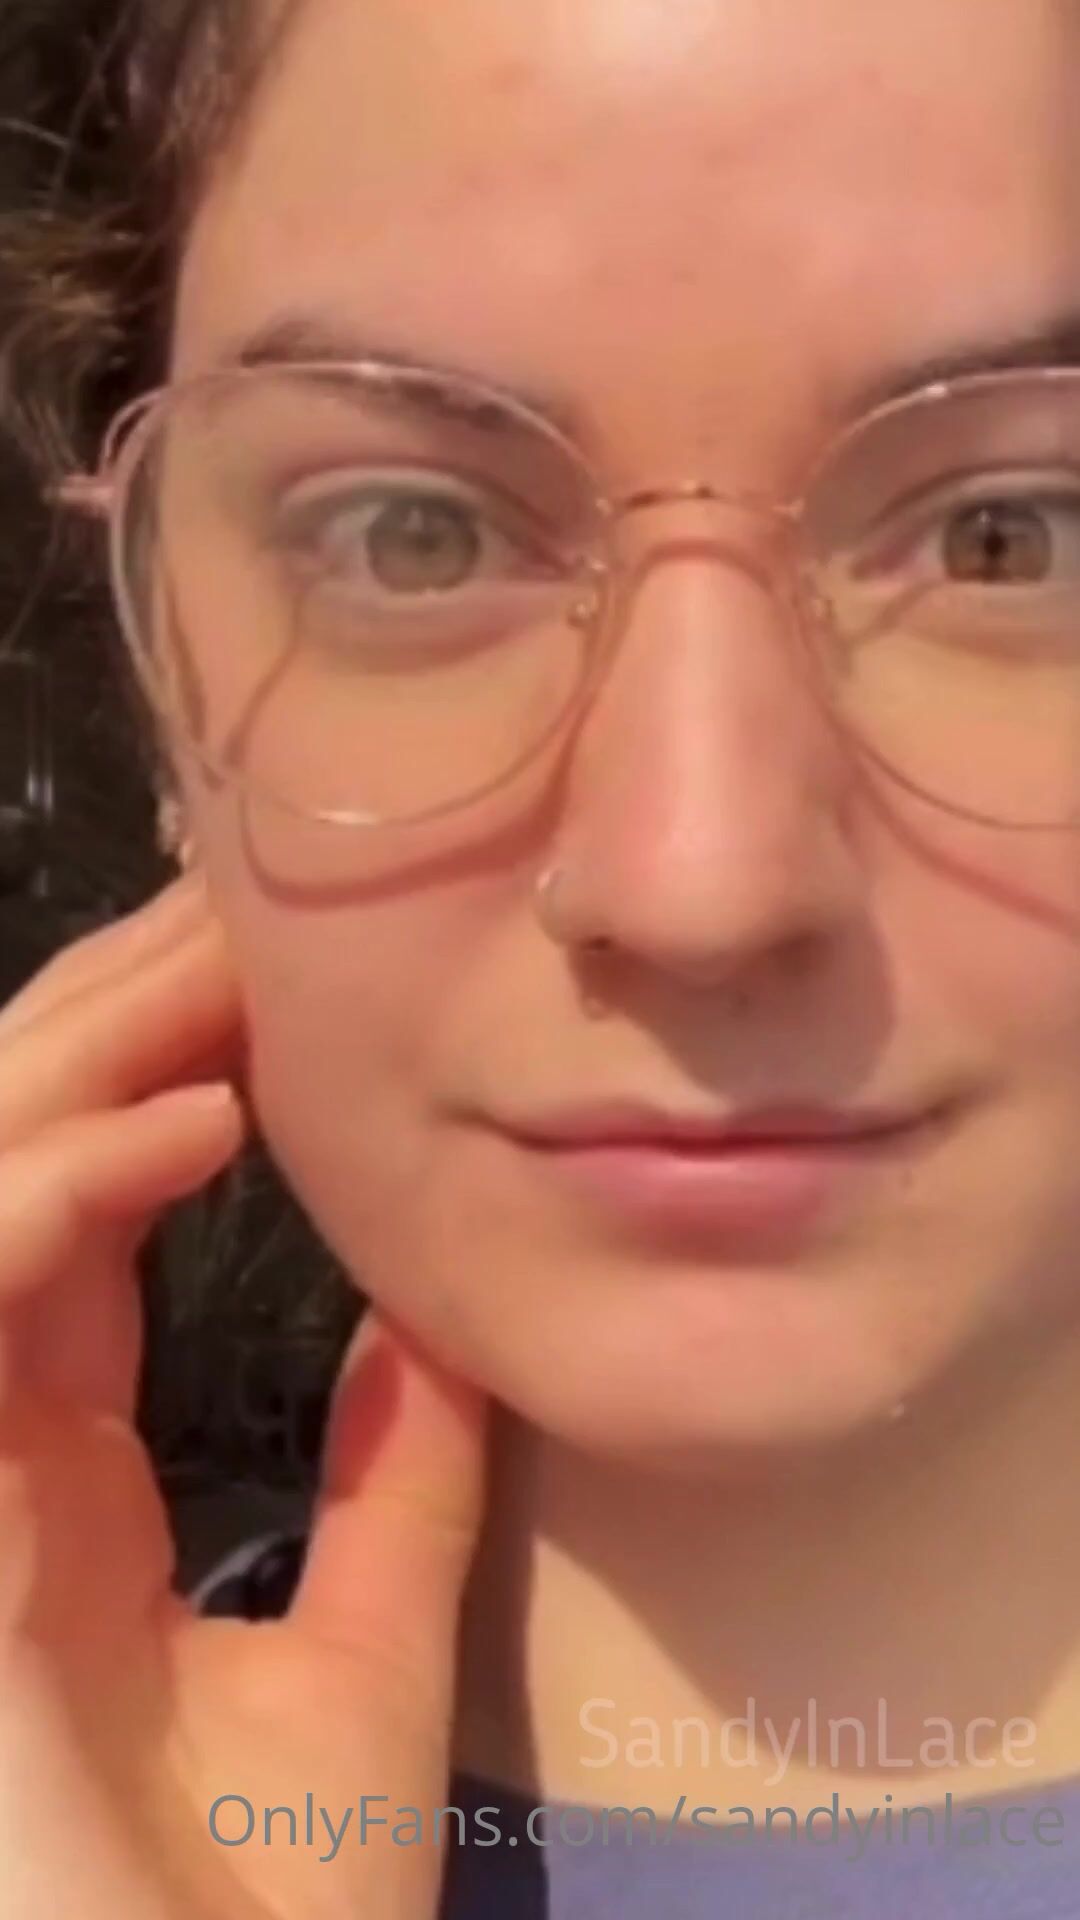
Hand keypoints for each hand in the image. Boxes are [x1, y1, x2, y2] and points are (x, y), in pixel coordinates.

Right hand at [0, 872, 487, 1918]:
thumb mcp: (355, 1670)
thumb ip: (386, 1497)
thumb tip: (431, 1330)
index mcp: (52, 1482)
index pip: (62, 1227)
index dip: (144, 1091)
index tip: (266, 993)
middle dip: (102, 1028)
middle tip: (244, 914)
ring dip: (74, 1065)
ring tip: (223, 974)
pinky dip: (51, 1195)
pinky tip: (185, 1127)